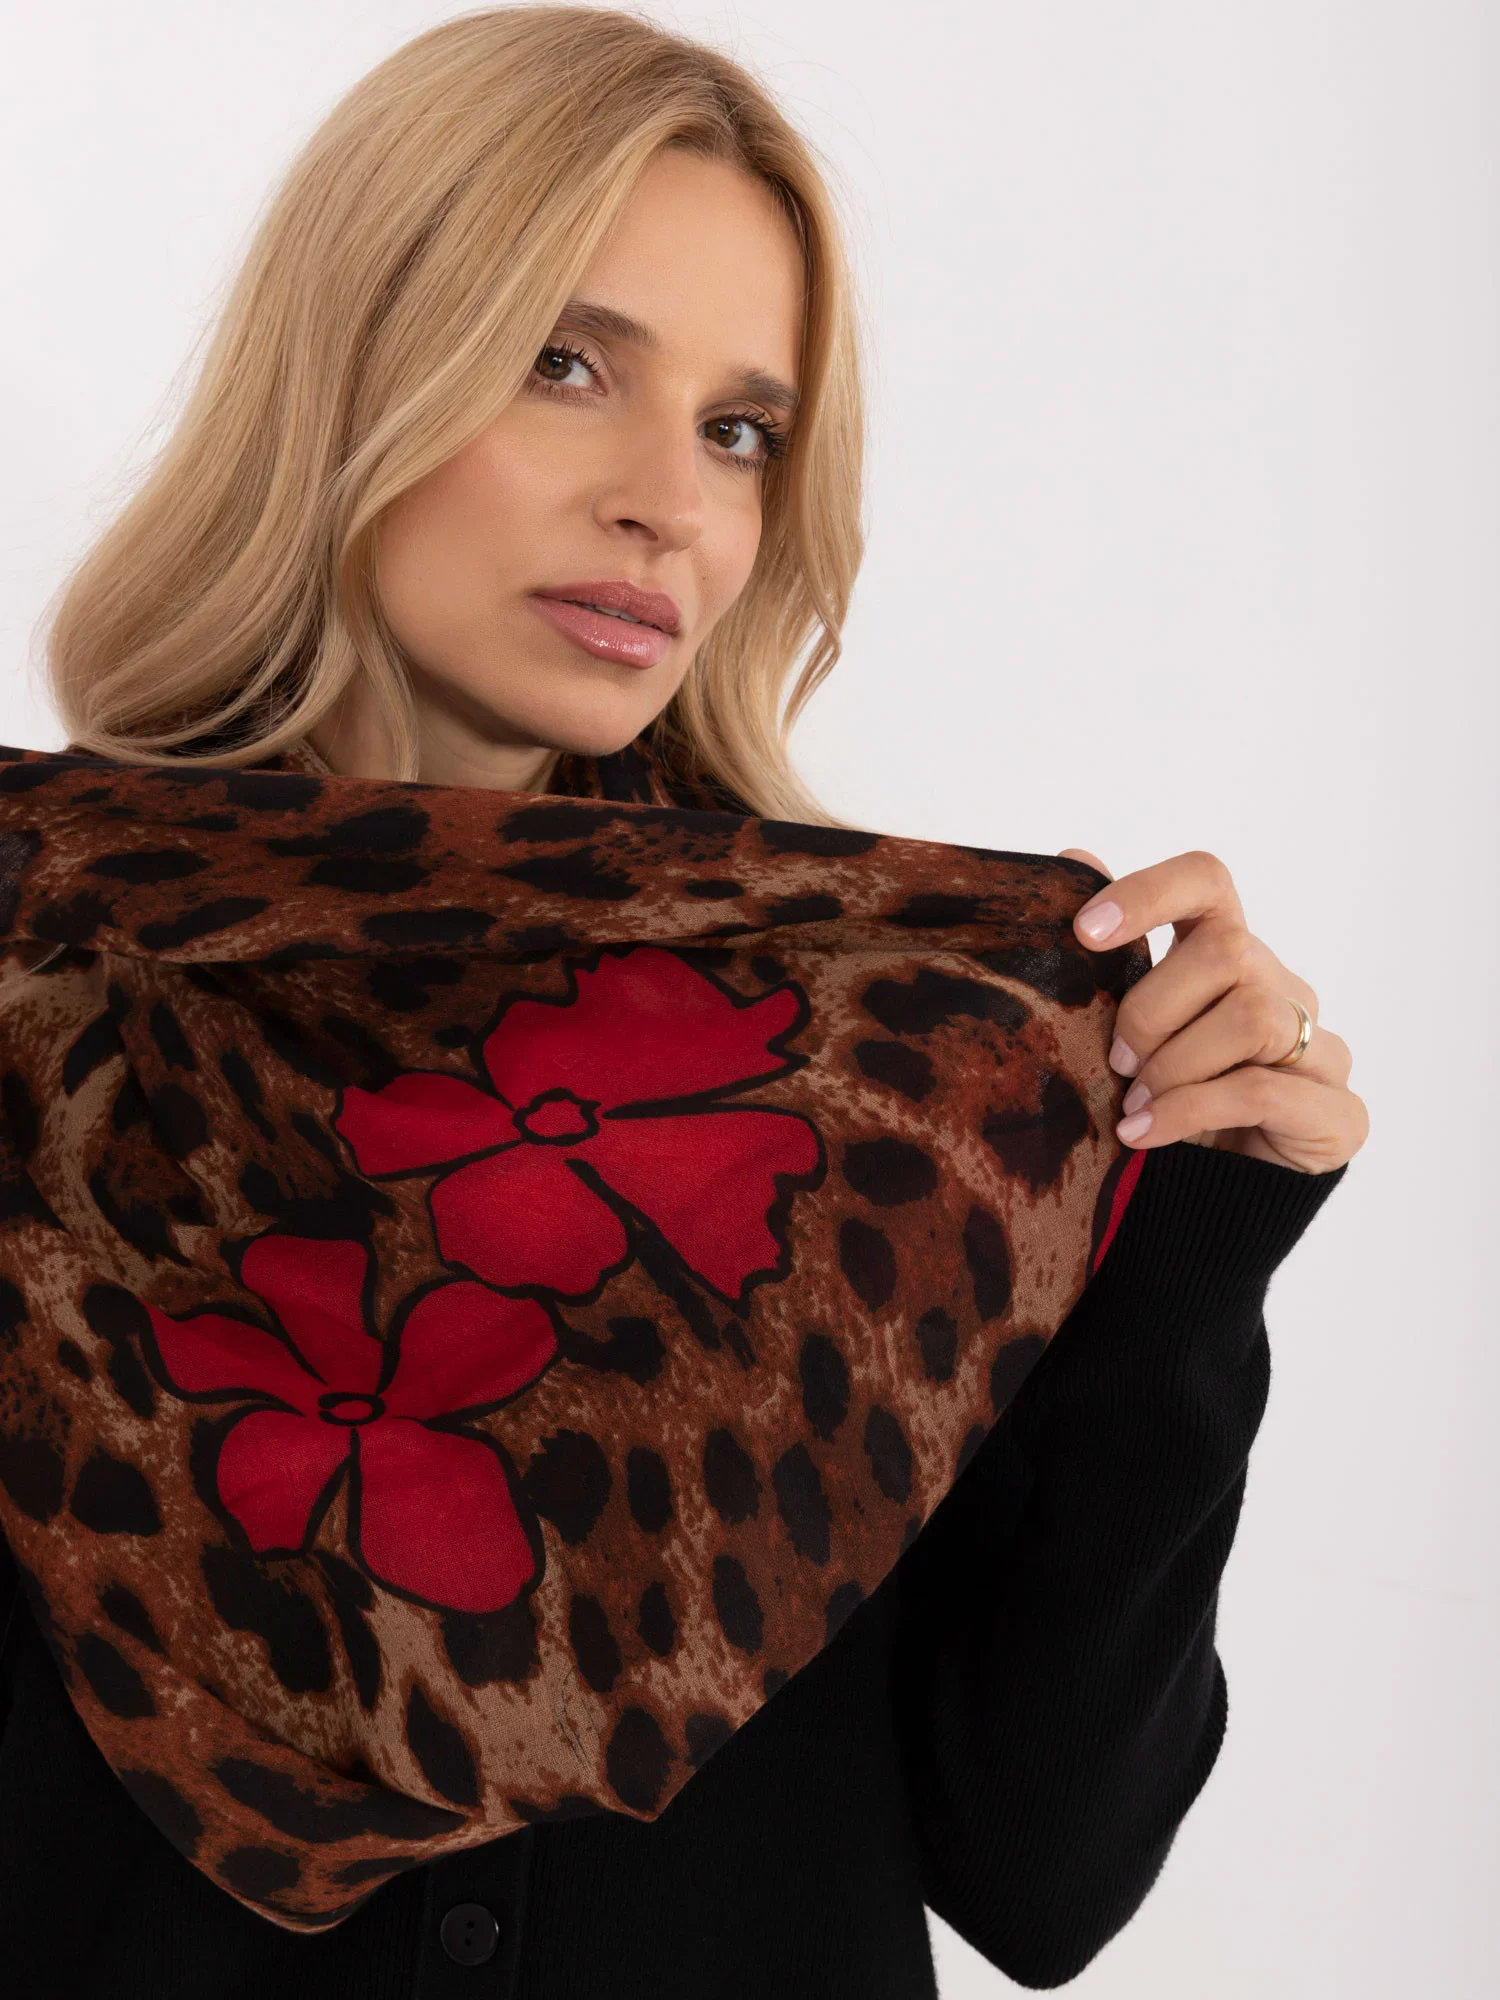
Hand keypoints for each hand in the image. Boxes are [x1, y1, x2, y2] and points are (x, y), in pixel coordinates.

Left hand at [1058, 846, 1367, 1174]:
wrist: (1204, 1209)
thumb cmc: (1162, 1107)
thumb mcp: (1123, 1033)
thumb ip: (1110, 960)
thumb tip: (1074, 856)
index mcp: (1228, 956)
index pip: (1208, 880)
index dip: (1149, 892)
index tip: (1084, 932)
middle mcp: (1283, 989)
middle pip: (1228, 952)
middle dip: (1152, 1010)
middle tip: (1117, 1063)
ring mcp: (1322, 1050)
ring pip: (1251, 1015)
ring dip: (1175, 1064)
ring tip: (1135, 1103)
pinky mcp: (1340, 1113)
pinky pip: (1260, 1089)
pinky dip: (1187, 1111)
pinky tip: (1142, 1134)